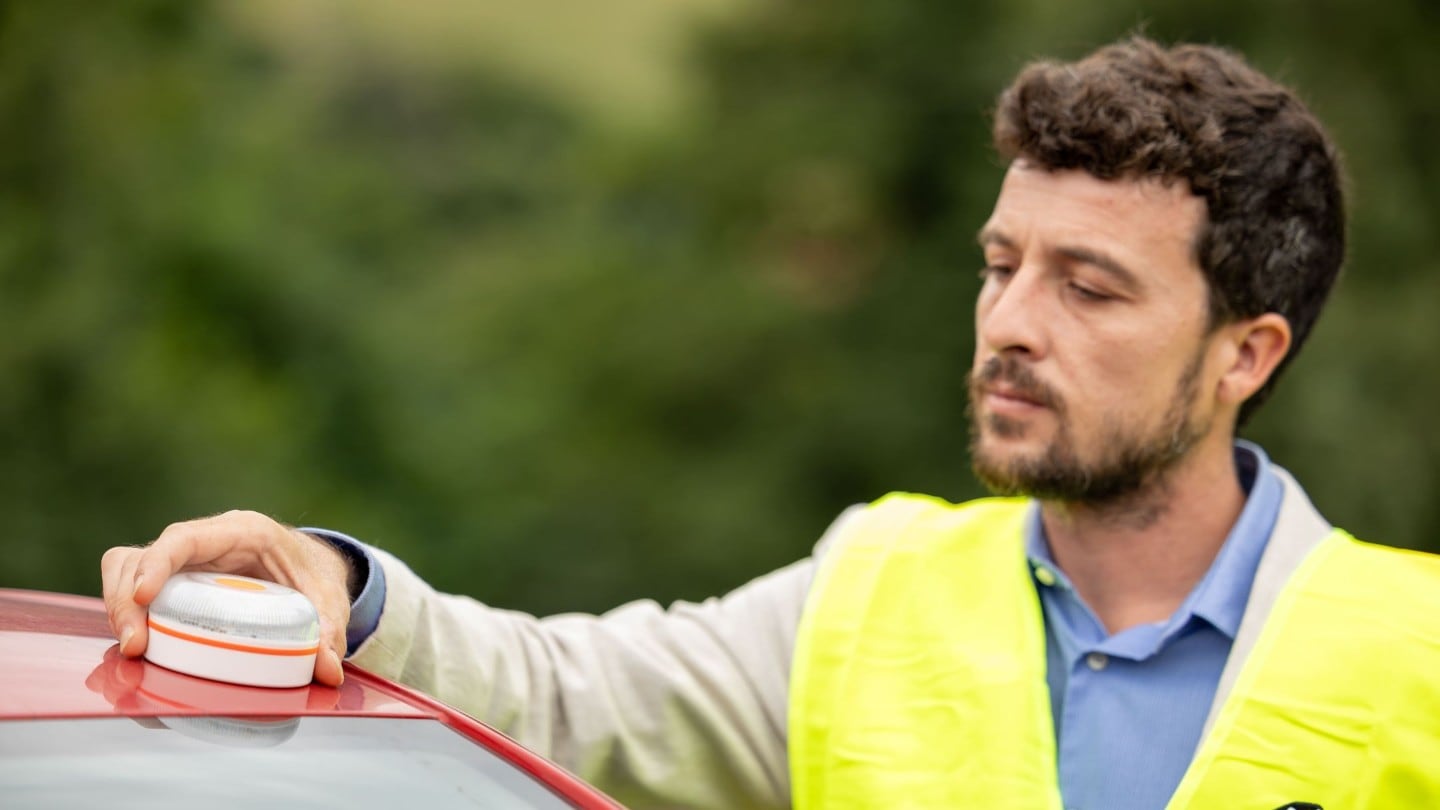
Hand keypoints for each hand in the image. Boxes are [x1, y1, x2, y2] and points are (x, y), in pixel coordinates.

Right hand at [100, 510, 352, 686]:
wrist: (310, 566)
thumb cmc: (315, 575)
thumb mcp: (328, 599)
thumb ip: (329, 631)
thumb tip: (328, 672)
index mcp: (241, 533)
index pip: (184, 538)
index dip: (156, 564)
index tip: (142, 597)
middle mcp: (204, 542)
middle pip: (141, 556)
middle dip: (126, 600)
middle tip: (135, 647)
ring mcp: (183, 562)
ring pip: (125, 571)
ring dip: (119, 610)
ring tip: (134, 653)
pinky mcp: (173, 584)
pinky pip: (132, 592)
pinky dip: (127, 618)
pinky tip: (140, 652)